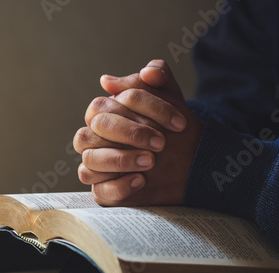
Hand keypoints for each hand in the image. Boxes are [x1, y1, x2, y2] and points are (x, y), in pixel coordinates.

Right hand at [74, 60, 202, 205]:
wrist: (189, 161)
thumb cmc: (172, 127)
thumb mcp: (170, 98)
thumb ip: (157, 77)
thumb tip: (128, 76)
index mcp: (102, 112)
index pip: (104, 104)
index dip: (143, 108)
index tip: (177, 121)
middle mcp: (93, 139)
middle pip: (93, 131)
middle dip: (129, 134)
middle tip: (161, 142)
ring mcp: (96, 165)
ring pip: (89, 161)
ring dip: (120, 160)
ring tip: (150, 161)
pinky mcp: (104, 190)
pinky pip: (100, 191)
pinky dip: (119, 186)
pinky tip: (142, 180)